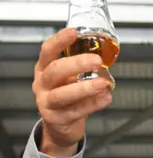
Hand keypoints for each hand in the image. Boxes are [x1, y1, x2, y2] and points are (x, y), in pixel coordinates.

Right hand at [33, 28, 112, 156]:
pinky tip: (105, 98)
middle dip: (76, 64)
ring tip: (103, 83)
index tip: (73, 32)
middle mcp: (43, 84)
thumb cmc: (66, 95)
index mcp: (44, 69)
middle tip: (96, 61)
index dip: (59, 41)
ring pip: (62, 94)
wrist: (60, 125)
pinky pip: (75, 111)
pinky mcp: (56, 119)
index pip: (48, 51)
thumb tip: (105, 53)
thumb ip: (81, 67)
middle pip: (55, 71)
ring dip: (85, 88)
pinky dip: (92, 104)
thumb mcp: (68, 78)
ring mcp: (47, 102)